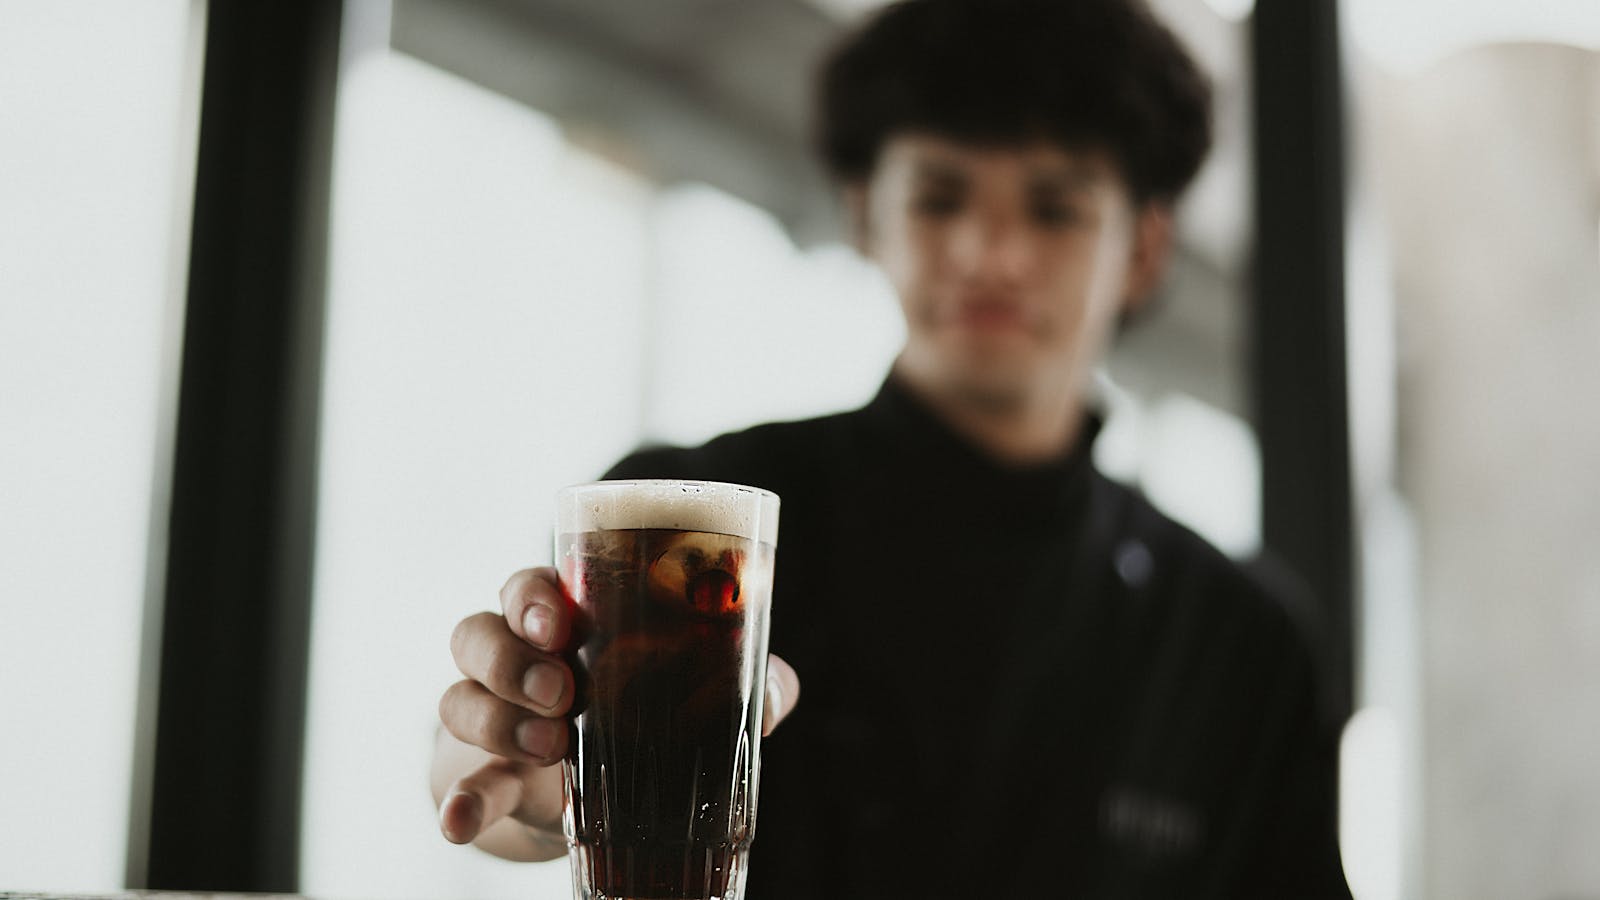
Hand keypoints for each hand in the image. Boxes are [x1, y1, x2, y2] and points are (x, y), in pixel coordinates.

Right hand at [433, 566, 800, 858]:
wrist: (603, 787)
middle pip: (478, 632)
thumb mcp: (690, 688)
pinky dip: (458, 801)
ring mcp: (491, 714)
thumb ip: (741, 681)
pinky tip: (458, 821)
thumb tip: (776, 690)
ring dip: (496, 720)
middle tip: (563, 693)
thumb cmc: (646, 707)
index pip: (529, 587)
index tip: (560, 624)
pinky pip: (457, 782)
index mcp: (564, 619)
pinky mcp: (485, 773)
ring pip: (459, 697)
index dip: (533, 597)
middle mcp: (514, 656)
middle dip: (513, 659)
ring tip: (551, 748)